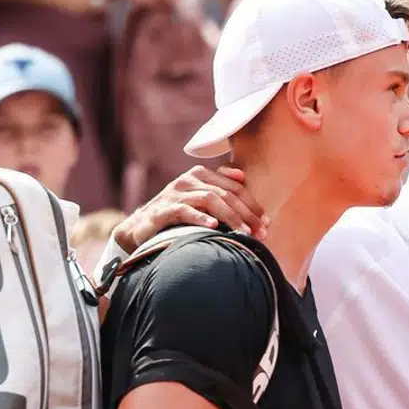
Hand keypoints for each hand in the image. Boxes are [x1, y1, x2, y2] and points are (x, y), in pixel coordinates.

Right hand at [113, 165, 265, 252]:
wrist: (142, 227)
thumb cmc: (176, 214)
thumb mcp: (198, 199)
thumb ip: (218, 187)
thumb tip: (242, 176)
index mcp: (200, 174)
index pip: (234, 186)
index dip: (252, 204)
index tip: (267, 222)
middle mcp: (188, 180)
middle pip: (225, 193)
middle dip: (246, 214)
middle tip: (262, 232)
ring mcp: (175, 193)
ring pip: (210, 200)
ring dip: (230, 217)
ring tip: (244, 233)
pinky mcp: (163, 209)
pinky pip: (185, 211)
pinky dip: (201, 218)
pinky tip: (214, 227)